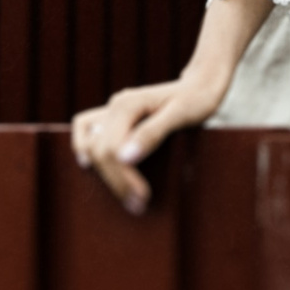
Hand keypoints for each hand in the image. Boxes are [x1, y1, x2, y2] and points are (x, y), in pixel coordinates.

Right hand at [72, 68, 227, 213]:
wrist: (202, 84)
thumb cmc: (197, 99)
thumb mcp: (182, 115)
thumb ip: (153, 133)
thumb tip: (124, 158)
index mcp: (127, 104)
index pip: (110, 148)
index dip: (122, 178)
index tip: (141, 199)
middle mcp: (115, 105)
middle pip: (98, 150)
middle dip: (115, 181)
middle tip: (138, 205)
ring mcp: (112, 110)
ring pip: (88, 143)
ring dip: (100, 171)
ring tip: (122, 193)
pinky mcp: (115, 117)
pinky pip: (88, 133)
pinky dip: (87, 151)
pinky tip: (94, 168)